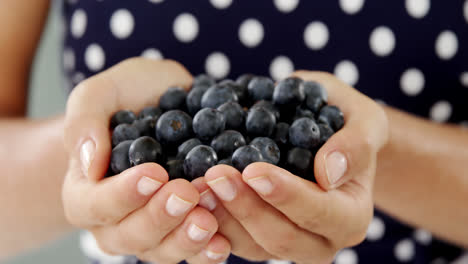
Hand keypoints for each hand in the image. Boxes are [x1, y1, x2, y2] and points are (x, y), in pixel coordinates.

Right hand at [62, 58, 230, 263]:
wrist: (163, 101)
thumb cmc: (128, 96)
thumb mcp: (102, 93)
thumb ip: (84, 121)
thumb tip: (89, 161)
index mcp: (85, 191)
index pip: (95, 204)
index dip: (123, 195)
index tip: (155, 173)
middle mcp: (114, 220)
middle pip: (130, 235)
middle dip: (159, 217)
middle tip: (187, 193)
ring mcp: (150, 230)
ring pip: (161, 251)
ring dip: (185, 240)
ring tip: (208, 221)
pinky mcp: (181, 230)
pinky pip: (191, 252)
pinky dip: (206, 251)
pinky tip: (223, 242)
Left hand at [195, 71, 388, 262]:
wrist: (329, 137)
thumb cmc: (347, 123)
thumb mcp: (363, 120)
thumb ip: (356, 144)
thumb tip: (328, 172)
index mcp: (352, 216)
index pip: (319, 213)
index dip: (285, 195)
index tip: (253, 169)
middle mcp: (323, 240)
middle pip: (282, 238)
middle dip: (246, 207)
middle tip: (215, 175)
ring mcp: (291, 244)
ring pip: (253, 246)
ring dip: (223, 217)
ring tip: (198, 185)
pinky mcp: (262, 238)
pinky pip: (236, 240)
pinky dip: (214, 220)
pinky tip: (197, 193)